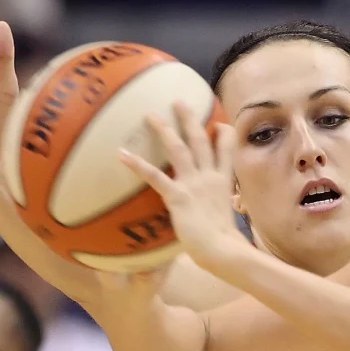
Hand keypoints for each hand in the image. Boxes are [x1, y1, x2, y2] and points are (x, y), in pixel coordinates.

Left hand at [119, 102, 238, 268]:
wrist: (221, 249)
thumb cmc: (224, 242)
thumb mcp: (226, 218)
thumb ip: (217, 210)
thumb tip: (211, 215)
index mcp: (223, 182)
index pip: (227, 151)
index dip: (224, 134)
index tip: (220, 123)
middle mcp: (210, 177)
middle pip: (201, 140)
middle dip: (190, 119)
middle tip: (178, 101)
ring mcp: (194, 184)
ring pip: (179, 149)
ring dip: (165, 130)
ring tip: (150, 114)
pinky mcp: (178, 196)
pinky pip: (155, 176)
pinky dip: (138, 164)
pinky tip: (122, 154)